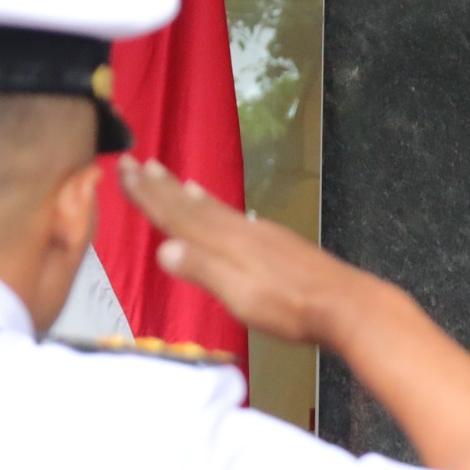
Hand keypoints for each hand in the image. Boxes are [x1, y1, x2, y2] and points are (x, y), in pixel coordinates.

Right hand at [119, 156, 370, 346]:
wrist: (346, 305)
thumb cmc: (290, 308)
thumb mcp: (241, 296)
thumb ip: (204, 271)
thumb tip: (163, 248)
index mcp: (226, 242)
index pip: (177, 215)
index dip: (148, 195)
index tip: (123, 170)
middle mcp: (240, 230)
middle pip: (191, 205)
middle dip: (160, 186)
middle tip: (134, 161)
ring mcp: (260, 234)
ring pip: (213, 207)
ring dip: (185, 192)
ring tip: (168, 175)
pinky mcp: (276, 244)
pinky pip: (234, 215)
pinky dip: (217, 206)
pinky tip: (221, 208)